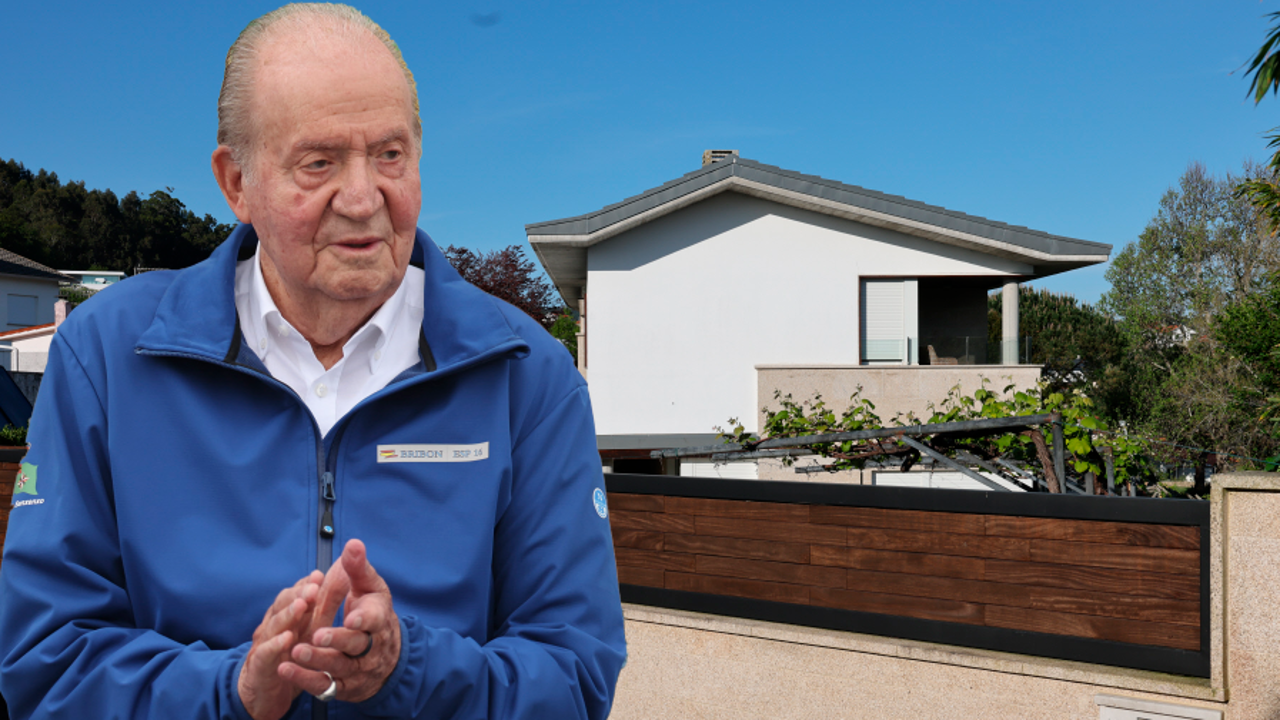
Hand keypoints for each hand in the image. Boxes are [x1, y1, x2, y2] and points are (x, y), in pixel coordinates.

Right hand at [238, 571, 323, 719]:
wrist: (267, 691)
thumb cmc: (292, 652)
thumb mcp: (313, 627)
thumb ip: (326, 603)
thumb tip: (342, 574)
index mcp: (288, 613)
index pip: (296, 593)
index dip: (307, 584)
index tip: (321, 575)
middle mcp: (274, 624)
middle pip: (284, 605)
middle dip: (299, 594)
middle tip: (314, 587)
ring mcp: (265, 643)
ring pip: (274, 625)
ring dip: (288, 614)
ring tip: (301, 605)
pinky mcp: (260, 665)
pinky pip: (266, 653)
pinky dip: (275, 644)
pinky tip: (287, 638)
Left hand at [281, 539, 401, 702]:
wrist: (387, 655)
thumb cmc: (373, 613)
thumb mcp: (370, 588)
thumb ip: (358, 568)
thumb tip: (353, 544)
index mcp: (379, 619)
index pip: (375, 619)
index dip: (364, 619)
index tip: (352, 617)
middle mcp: (371, 646)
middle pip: (356, 645)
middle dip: (337, 641)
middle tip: (317, 636)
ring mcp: (358, 668)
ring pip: (339, 666)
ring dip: (317, 660)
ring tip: (296, 651)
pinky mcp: (345, 685)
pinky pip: (325, 685)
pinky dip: (306, 679)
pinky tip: (286, 668)